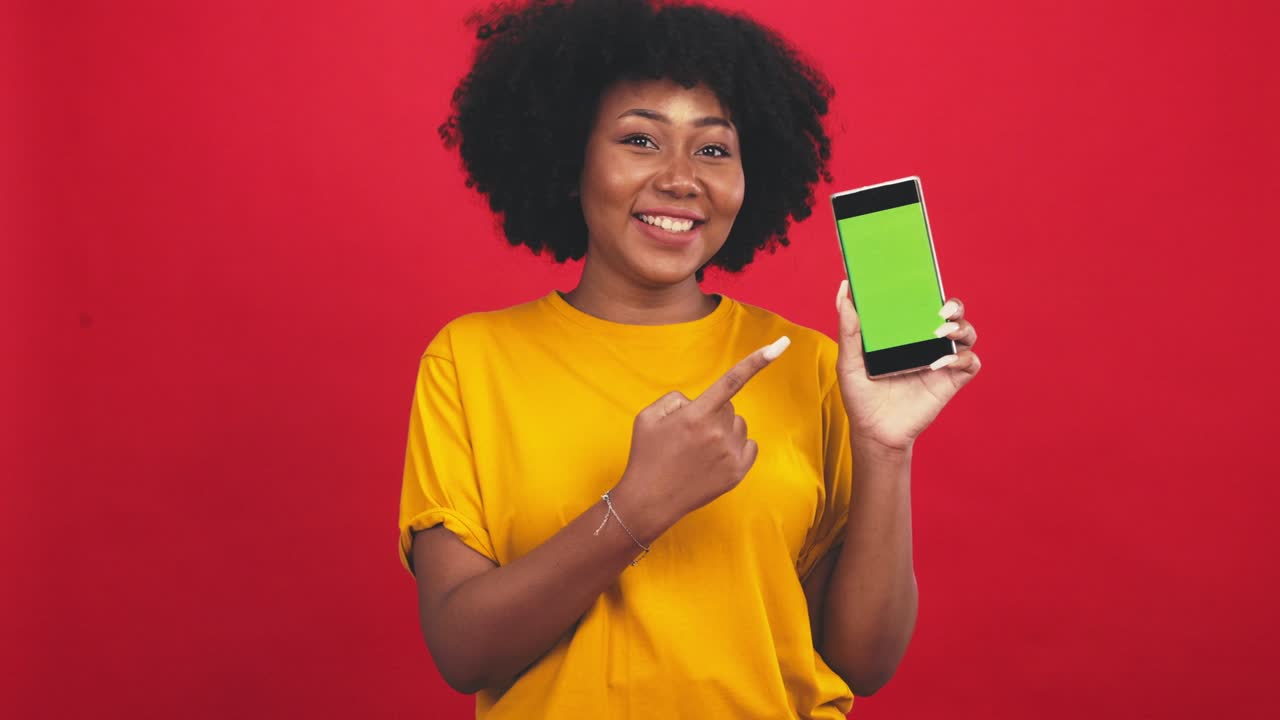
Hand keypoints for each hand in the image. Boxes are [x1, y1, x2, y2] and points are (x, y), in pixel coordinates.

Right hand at [611, 336, 791, 541]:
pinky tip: (715, 459)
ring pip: (738, 426)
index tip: (781, 343)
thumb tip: (698, 403)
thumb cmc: (647, 455)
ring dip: (724, 430)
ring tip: (699, 450)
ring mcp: (730, 454)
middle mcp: (718, 433)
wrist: (649, 500)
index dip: (757, 361)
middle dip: (712, 412)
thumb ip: (675, 399)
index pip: (732, 380)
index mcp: (696, 415)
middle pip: (728, 407)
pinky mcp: (737, 473)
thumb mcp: (648, 417)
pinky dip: (736, 447)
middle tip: (689, 435)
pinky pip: (749, 446)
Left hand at [835, 279, 980, 451]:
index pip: (922, 303)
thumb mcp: (849, 361)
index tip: (924, 277)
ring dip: (960, 328)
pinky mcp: (950, 381)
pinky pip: (969, 363)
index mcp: (905, 333)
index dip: (928, 288)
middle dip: (953, 304)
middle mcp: (926, 343)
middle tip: (941, 308)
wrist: (874, 432)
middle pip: (952, 314)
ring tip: (941, 333)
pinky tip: (939, 363)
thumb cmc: (861, 396)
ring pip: (966, 334)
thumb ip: (849, 329)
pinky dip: (959, 359)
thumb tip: (844, 291)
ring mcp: (941, 361)